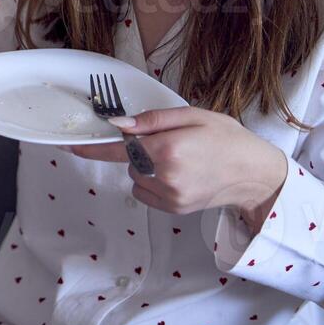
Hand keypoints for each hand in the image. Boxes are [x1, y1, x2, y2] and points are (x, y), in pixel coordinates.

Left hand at [67, 108, 287, 222]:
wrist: (254, 174)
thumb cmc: (227, 138)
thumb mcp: (192, 116)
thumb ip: (153, 120)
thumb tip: (119, 124)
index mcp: (168, 149)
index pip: (118, 147)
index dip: (92, 145)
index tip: (68, 144)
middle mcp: (164, 176)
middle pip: (128, 159)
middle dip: (139, 148)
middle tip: (169, 142)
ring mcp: (169, 196)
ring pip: (136, 176)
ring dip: (146, 166)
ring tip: (180, 159)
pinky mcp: (172, 209)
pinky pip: (145, 192)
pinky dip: (152, 181)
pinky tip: (178, 174)